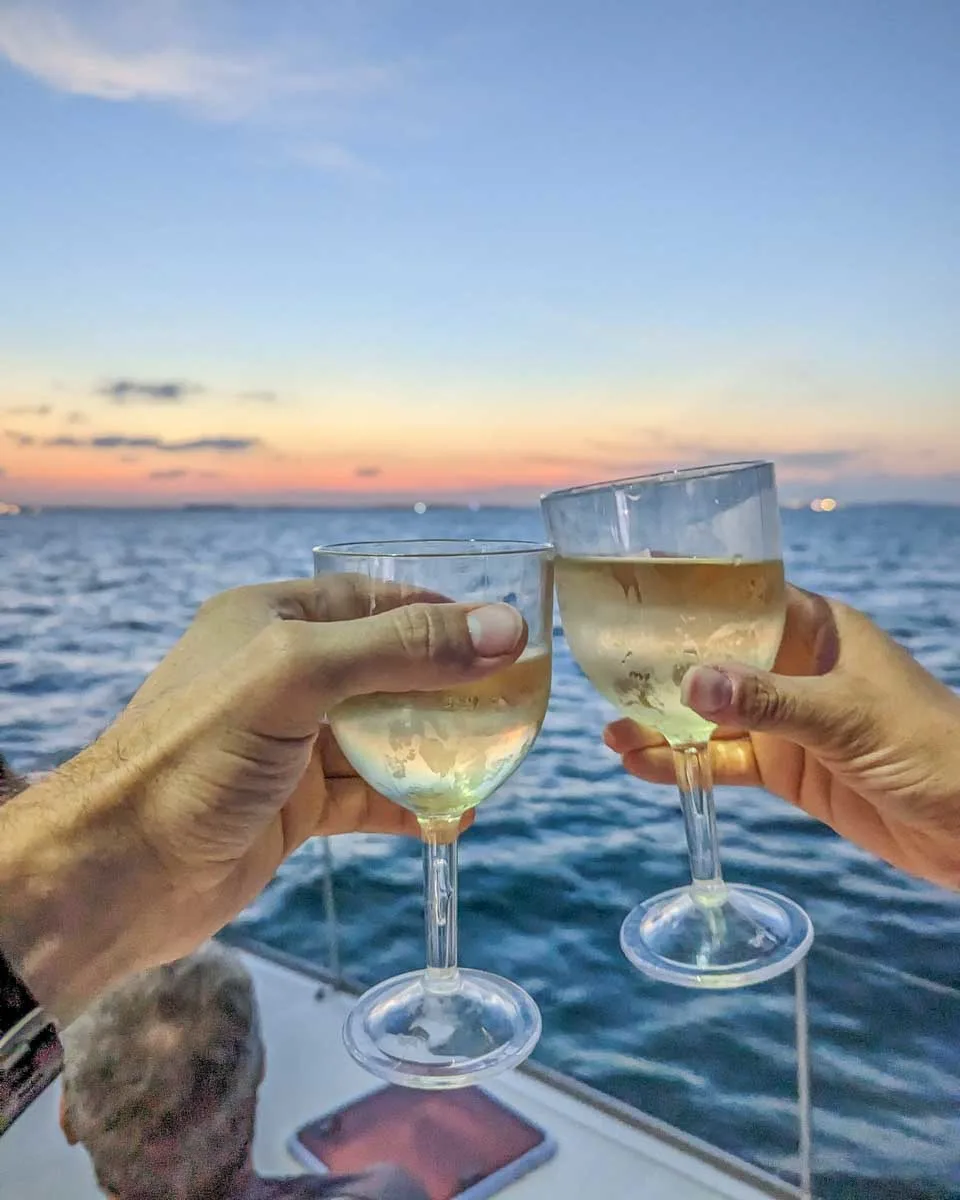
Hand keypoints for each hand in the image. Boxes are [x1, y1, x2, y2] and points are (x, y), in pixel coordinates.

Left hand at [0, 578, 524, 1018]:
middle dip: (450, 686)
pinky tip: (451, 819)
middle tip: (514, 703)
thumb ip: (400, 650)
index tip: (506, 634)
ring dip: (437, 750)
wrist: (116, 876)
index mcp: (271, 619)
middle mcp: (281, 675)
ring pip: (384, 735)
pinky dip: (412, 805)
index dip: (442, 614)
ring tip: (495, 763)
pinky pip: (369, 795)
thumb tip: (504, 631)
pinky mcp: (293, 805)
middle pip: (388, 669)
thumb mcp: (298, 677)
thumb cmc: (191, 757)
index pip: (376, 601)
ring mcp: (288, 743)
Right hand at [605, 585, 959, 888]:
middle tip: (605, 670)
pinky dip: (685, 764)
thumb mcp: (845, 717)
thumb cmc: (931, 747)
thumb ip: (768, 701)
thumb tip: (691, 683)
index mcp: (818, 630)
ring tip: (611, 730)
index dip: (692, 592)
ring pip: (712, 715)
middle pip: (716, 657)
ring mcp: (789, 721)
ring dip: (664, 723)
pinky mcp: (788, 768)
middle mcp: (796, 668)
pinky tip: (643, 765)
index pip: (744, 596)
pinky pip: (725, 761)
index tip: (636, 586)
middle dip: (663, 667)